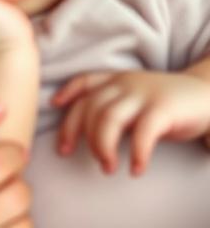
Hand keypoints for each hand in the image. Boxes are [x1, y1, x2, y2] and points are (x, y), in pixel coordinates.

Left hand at [53, 69, 209, 173]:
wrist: (207, 95)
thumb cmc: (165, 103)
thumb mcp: (134, 98)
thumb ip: (112, 107)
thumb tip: (88, 132)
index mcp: (116, 79)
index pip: (84, 83)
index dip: (67, 95)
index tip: (54, 107)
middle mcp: (124, 84)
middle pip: (91, 107)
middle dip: (81, 134)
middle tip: (86, 158)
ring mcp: (143, 94)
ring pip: (109, 118)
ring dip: (103, 146)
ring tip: (108, 168)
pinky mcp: (163, 109)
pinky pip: (143, 131)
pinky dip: (136, 153)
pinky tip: (136, 169)